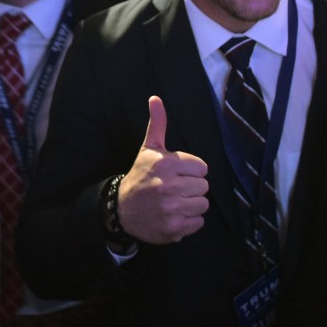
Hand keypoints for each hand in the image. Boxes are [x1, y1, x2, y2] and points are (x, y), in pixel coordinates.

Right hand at [117, 97, 208, 243]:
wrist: (122, 209)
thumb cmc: (140, 176)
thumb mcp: (149, 149)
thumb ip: (158, 123)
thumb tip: (155, 98)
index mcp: (167, 164)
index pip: (203, 168)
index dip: (192, 171)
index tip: (178, 174)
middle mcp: (169, 185)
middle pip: (204, 187)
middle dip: (192, 188)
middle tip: (176, 189)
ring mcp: (171, 208)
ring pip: (203, 205)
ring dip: (192, 205)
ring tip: (176, 202)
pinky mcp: (173, 228)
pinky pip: (198, 223)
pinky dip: (189, 222)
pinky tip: (175, 215)